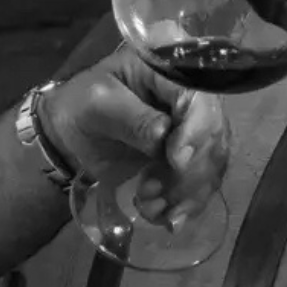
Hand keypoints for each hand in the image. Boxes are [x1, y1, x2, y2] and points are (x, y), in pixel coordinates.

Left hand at [40, 46, 230, 229]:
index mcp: (169, 67)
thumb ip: (131, 117)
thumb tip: (165, 135)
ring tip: (150, 208)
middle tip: (150, 193)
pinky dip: (188, 204)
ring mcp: (194, 127)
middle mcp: (191, 94)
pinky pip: (204, 182)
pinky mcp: (192, 157)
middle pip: (213, 133)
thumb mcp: (98, 104)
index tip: (175, 160)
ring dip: (187, 193)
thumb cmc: (82, 106)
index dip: (195, 129)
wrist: (72, 133)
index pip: (198, 95)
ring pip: (213, 162)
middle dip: (188, 171)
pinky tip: (167, 220)